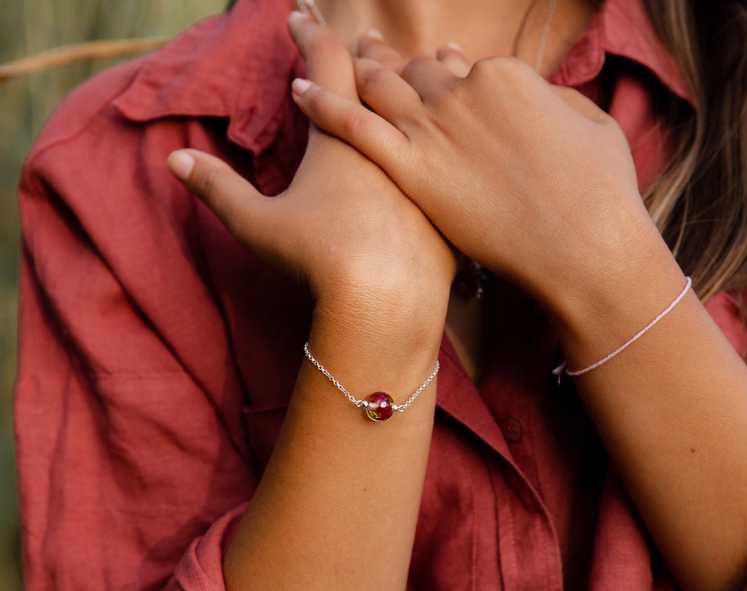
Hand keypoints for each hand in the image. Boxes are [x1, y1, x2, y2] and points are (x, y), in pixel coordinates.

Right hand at [165, 10, 457, 333]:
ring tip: (418, 59)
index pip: (325, 65)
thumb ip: (219, 190)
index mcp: (341, 134)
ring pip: (429, 102)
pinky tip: (466, 121)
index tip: (298, 17)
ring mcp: (426, 165)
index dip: (310, 35)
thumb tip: (175, 160)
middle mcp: (390, 138)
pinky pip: (463, 145)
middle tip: (363, 40)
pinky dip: (461, 123)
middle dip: (367, 54)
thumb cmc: (317, 261)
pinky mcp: (453, 196)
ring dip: (419, 77)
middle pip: (380, 76)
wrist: (387, 300)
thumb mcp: (258, 225)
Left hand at [288, 34, 657, 313]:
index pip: (459, 66)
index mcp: (506, 78)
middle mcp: (463, 93)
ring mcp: (434, 131)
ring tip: (328, 59)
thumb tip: (539, 99)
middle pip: (414, 73)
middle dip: (388, 60)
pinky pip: (353, 125)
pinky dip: (322, 103)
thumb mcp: (594, 128)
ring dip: (355, 69)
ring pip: (380, 89)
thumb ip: (557, 105)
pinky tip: (298, 88)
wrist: (584, 245)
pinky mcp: (411, 171)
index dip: (440, 67)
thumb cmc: (602, 194)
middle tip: (365, 48)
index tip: (429, 65)